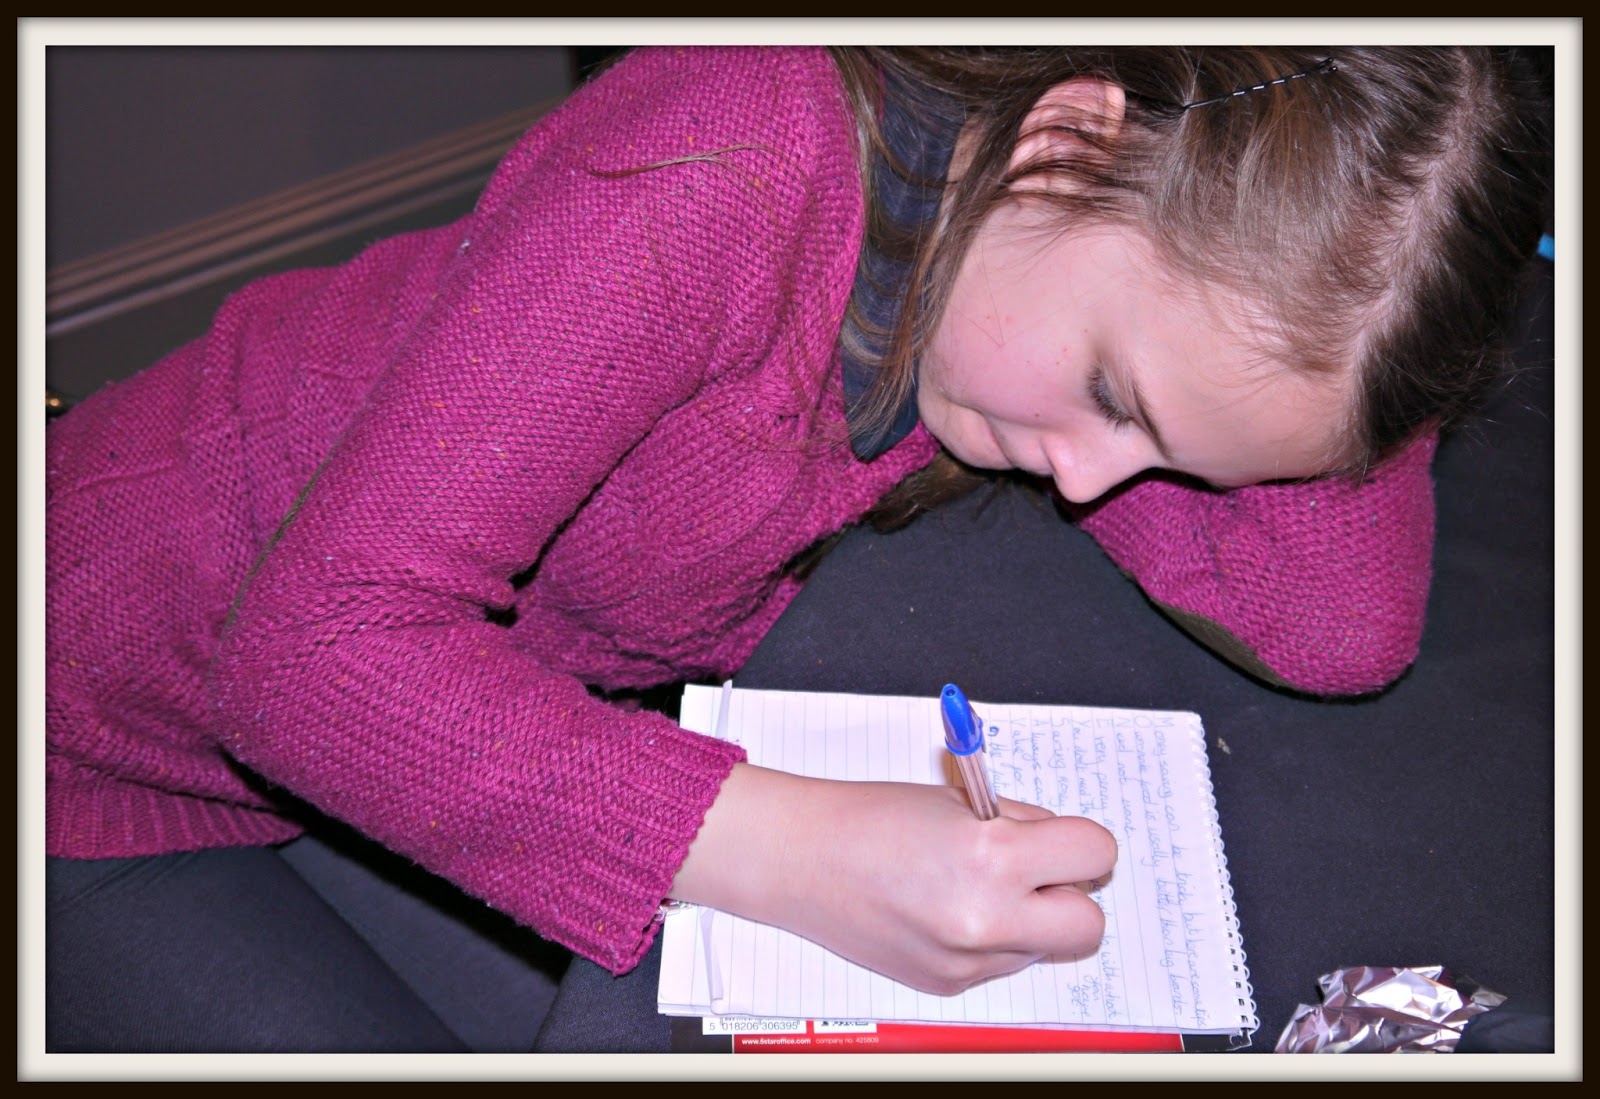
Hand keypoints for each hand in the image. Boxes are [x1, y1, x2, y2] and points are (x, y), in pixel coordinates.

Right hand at [671, 763, 1116, 995]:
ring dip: (1031, 920)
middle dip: (1073, 896)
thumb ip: (1023, 824)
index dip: (1083, 844)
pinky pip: (1001, 964)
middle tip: (1040, 873)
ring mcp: (968, 960)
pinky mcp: (949, 984)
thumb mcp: (962, 802)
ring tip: (977, 887)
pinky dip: (990, 940)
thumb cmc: (871, 819)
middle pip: (1089, 925)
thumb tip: (1064, 849)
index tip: (1068, 843)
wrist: (801, 859)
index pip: (1095, 855)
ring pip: (1045, 948)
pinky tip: (946, 909)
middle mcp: (987, 917)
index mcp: (993, 855)